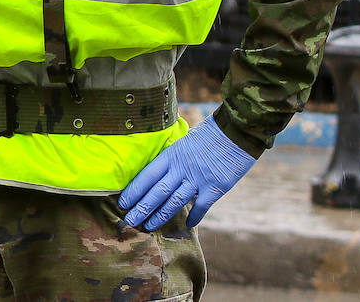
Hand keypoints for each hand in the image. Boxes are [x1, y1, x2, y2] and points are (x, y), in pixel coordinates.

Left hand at [119, 116, 254, 229]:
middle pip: (157, 192)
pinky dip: (194, 217)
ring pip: (174, 202)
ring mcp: (198, 179)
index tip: (123, 202)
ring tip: (149, 226)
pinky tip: (187, 225)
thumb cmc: (209, 134)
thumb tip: (161, 171)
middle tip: (130, 220)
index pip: (147, 176)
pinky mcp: (215, 188)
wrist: (236, 132)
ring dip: (160, 215)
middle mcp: (181, 169)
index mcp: (171, 155)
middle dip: (142, 208)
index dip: (134, 190)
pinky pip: (201, 206)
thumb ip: (173, 158)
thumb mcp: (184, 141)